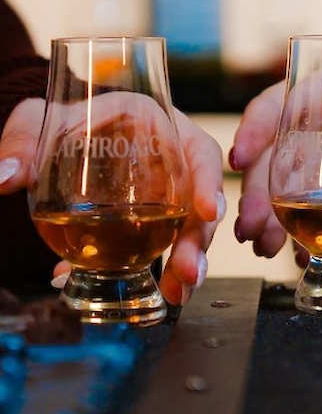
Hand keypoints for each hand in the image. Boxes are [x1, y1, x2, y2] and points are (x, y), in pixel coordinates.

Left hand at [0, 98, 224, 305]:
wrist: (61, 141)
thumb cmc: (62, 121)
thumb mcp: (41, 119)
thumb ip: (23, 140)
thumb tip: (5, 175)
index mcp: (158, 127)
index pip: (200, 152)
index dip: (209, 182)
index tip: (206, 212)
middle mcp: (172, 164)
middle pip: (200, 203)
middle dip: (199, 241)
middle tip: (187, 273)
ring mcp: (167, 195)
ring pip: (189, 231)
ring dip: (187, 264)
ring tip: (176, 293)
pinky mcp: (154, 221)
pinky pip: (163, 247)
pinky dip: (154, 272)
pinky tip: (144, 291)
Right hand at [229, 69, 321, 263]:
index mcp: (310, 96)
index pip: (271, 106)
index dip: (252, 131)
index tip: (239, 158)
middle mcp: (297, 130)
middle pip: (267, 160)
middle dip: (254, 196)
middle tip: (250, 226)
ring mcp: (301, 162)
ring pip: (275, 191)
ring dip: (267, 222)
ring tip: (264, 248)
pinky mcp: (309, 188)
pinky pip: (298, 212)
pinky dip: (298, 235)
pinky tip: (298, 254)